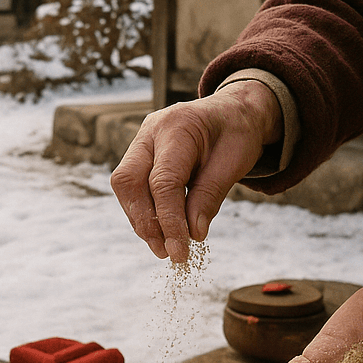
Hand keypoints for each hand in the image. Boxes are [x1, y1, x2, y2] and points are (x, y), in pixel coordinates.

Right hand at [109, 81, 282, 261]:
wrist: (234, 110)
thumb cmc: (237, 133)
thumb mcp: (234, 163)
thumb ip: (210, 196)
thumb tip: (193, 234)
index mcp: (177, 127)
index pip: (163, 181)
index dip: (169, 220)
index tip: (179, 251)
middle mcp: (150, 131)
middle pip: (130, 181)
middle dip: (144, 221)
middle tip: (165, 252)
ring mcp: (141, 140)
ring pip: (125, 185)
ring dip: (141, 219)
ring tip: (163, 246)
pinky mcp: (139, 153)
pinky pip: (132, 185)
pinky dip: (144, 209)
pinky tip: (160, 228)